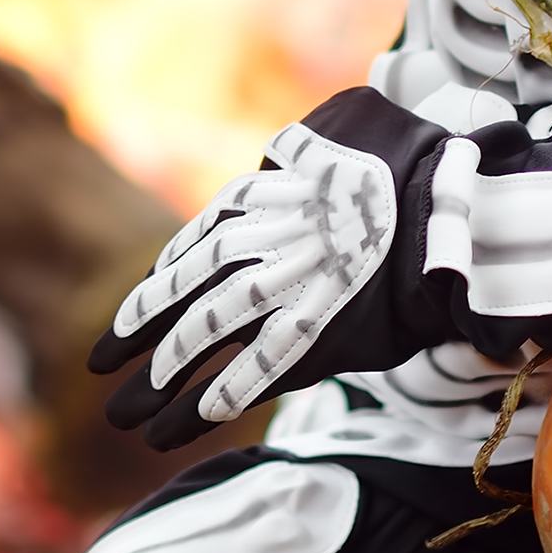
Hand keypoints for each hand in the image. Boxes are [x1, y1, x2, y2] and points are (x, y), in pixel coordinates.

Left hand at [91, 120, 402, 450]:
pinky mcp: (321, 332)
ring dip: (161, 380)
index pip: (191, 250)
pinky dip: (218, 398)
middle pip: (183, 297)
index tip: (130, 319)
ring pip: (206, 337)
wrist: (453, 202)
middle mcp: (262, 247)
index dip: (156, 288)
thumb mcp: (345, 125)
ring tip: (125, 417)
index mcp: (264, 201)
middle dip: (137, 337)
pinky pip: (256, 371)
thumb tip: (279, 157)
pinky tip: (182, 427)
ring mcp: (287, 291)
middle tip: (98, 368)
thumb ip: (301, 149)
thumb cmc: (411, 158)